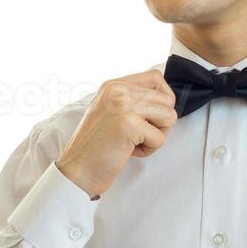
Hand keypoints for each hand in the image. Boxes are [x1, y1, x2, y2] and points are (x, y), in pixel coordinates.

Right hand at [56, 70, 176, 198]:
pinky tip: (127, 151)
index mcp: (113, 85)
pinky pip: (160, 138)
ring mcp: (123, 106)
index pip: (155, 77)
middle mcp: (118, 90)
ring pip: (169, 116)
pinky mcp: (129, 125)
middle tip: (137, 135)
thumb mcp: (110, 111)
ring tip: (132, 142)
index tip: (149, 116)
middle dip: (160, 122)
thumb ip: (133, 99)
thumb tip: (166, 98)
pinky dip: (148, 150)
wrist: (77, 170)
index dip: (162, 99)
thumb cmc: (96, 146)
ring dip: (155, 135)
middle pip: (167, 99)